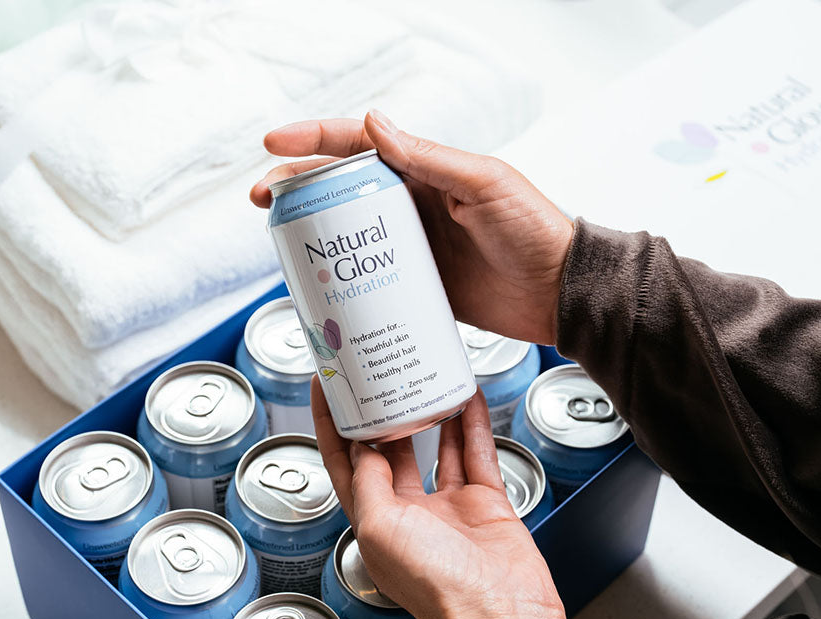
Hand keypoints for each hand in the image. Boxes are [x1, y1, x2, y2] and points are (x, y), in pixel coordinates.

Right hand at [251, 111, 573, 344]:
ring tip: (278, 241)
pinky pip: (366, 280)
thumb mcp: (485, 184)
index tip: (274, 144)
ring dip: (310, 233)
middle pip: (340, 190)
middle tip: (262, 198)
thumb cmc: (534, 230)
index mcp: (425, 171)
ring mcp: (409, 246)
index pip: (358, 146)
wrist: (558, 292)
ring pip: (346, 234)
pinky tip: (317, 286)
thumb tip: (376, 125)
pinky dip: (339, 281)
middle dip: (296, 188)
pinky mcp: (413, 286)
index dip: (313, 140)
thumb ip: (431, 157)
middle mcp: (411, 204)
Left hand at [311, 378, 574, 618]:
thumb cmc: (436, 589)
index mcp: (374, 523)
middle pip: (388, 452)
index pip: (343, 463)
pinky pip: (476, 454)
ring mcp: (447, 508)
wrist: (499, 616)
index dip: (332, 424)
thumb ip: (368, 482)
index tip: (325, 385)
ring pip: (434, 449)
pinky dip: (472, 425)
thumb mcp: (380, 529)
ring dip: (429, 414)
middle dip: (381, 413)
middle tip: (378, 373)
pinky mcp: (484, 504)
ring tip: (423, 377)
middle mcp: (408, 514)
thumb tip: (362, 447)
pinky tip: (469, 398)